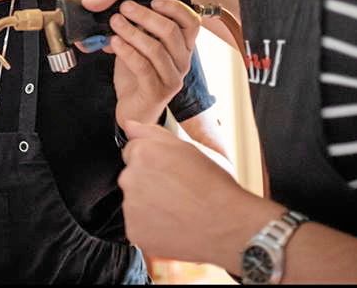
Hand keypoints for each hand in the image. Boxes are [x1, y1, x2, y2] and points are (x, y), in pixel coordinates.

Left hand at [109, 0, 200, 127]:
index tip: (153, 0)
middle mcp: (183, 63)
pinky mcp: (156, 93)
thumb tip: (127, 3)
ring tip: (114, 22)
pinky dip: (127, 51)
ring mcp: (172, 79)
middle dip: (145, 16)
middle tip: (124, 7)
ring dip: (132, 32)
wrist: (133, 110)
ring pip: (156, 49)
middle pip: (171, 32)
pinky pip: (143, 67)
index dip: (175, 8)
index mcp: (183, 48)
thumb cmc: (137, 75)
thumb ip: (141, 27)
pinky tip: (113, 42)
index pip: (192, 23)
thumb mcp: (140, 45)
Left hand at [119, 120, 271, 266]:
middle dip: (148, 183)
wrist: (227, 224)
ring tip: (177, 209)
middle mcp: (130, 177)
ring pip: (134, 202)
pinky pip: (137, 226)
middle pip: (131, 177)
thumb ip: (151, 132)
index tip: (170, 172)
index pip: (132, 151)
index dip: (154, 161)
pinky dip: (151, 228)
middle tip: (176, 191)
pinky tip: (173, 224)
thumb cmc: (213, 185)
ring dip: (149, 205)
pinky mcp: (134, 231)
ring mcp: (131, 206)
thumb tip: (129, 125)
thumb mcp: (188, 147)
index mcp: (142, 153)